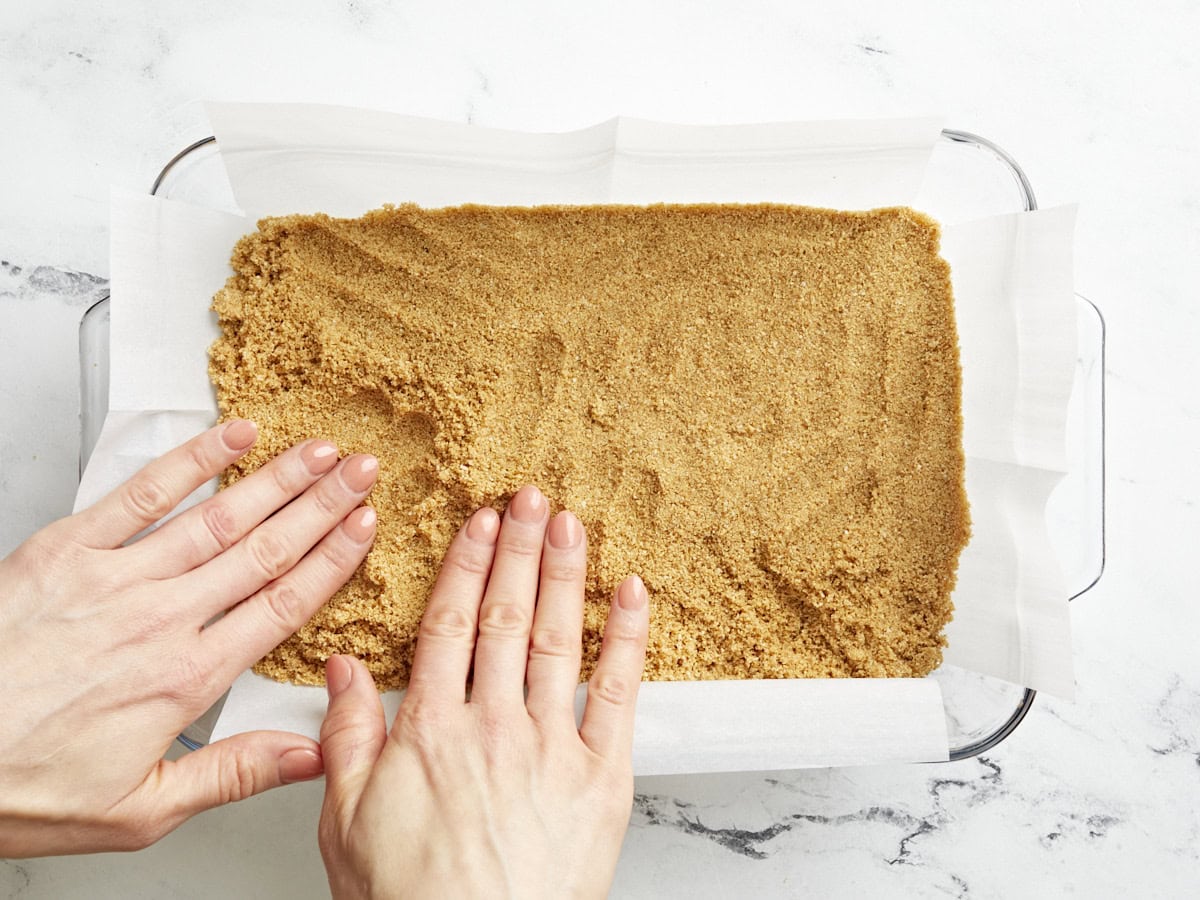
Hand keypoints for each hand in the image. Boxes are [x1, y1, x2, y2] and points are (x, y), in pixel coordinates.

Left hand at [0, 420, 377, 856]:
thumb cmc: (20, 784)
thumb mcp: (137, 812)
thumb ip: (232, 775)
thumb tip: (310, 756)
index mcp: (186, 679)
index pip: (284, 605)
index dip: (334, 559)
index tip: (366, 527)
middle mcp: (162, 619)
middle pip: (266, 551)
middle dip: (325, 504)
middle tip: (366, 470)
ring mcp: (115, 578)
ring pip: (219, 518)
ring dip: (278, 479)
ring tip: (321, 450)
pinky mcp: (65, 551)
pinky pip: (142, 493)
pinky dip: (191, 459)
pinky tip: (231, 435)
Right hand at [318, 485, 649, 899]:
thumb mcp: (346, 823)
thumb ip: (345, 738)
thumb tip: (343, 670)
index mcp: (431, 729)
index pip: (450, 624)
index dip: (468, 566)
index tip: (481, 523)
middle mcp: (493, 723)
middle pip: (507, 616)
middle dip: (519, 550)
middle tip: (530, 498)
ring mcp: (551, 745)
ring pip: (559, 638)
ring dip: (566, 573)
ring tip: (571, 524)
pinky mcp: (602, 775)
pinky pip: (619, 692)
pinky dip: (628, 638)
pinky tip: (631, 593)